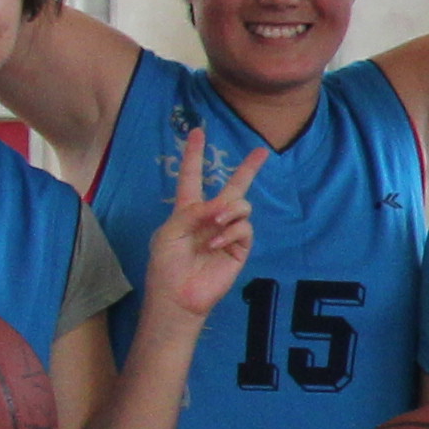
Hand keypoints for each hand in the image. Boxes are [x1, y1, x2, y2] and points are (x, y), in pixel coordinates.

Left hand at [141, 127, 262, 324]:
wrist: (178, 296)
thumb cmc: (166, 264)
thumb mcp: (169, 231)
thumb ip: (192, 212)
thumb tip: (221, 205)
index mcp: (188, 211)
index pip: (193, 177)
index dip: (194, 155)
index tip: (198, 132)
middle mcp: (211, 218)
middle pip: (233, 187)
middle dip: (248, 168)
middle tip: (262, 151)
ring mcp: (228, 233)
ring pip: (241, 206)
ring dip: (229, 210)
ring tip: (214, 224)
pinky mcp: (240, 249)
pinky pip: (244, 229)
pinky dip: (230, 232)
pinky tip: (216, 243)